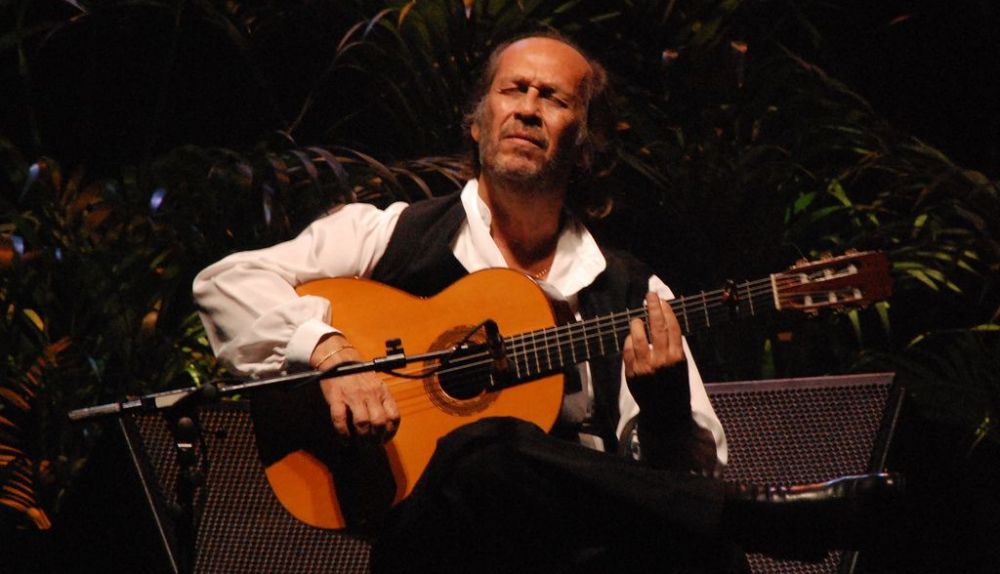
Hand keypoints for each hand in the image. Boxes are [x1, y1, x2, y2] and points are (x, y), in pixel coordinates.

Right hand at [311, 334, 399, 441]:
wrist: (339, 360)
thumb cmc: (358, 375)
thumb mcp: (376, 385)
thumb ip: (381, 401)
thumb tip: (384, 425)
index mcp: (382, 391)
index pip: (394, 415)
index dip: (391, 431)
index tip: (385, 439)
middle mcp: (370, 393)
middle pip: (379, 421)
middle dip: (376, 437)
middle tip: (372, 444)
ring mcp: (353, 396)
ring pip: (362, 422)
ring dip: (362, 437)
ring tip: (360, 442)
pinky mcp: (337, 398)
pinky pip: (340, 420)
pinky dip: (343, 433)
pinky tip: (345, 439)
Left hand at [622, 292, 687, 408]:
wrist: (666, 414)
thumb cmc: (676, 388)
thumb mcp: (682, 367)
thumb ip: (673, 347)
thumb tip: (664, 323)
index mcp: (678, 357)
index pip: (672, 327)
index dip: (666, 311)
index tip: (662, 301)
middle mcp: (662, 360)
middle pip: (656, 326)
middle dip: (653, 307)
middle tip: (650, 295)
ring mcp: (645, 366)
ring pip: (638, 336)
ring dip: (637, 323)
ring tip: (637, 319)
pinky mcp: (632, 373)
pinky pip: (628, 349)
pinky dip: (629, 340)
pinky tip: (632, 337)